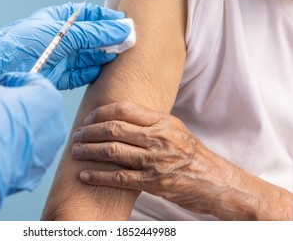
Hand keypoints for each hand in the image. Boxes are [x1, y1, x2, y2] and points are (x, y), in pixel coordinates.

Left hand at [0, 2, 130, 88]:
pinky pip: (79, 74)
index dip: (106, 18)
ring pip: (87, 57)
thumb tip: (121, 29)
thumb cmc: (25, 44)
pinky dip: (90, 73)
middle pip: (90, 37)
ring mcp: (59, 58)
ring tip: (116, 57)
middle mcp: (60, 39)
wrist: (1, 70)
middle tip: (126, 42)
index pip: (88, 15)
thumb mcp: (62, 33)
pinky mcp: (57, 77)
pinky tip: (99, 71)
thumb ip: (93, 33)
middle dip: (107, 40)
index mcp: (58, 20)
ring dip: (101, 57)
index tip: (123, 23)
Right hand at [0, 72, 66, 217]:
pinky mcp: (44, 165)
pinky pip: (32, 151)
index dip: (14, 80)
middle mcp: (58, 120)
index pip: (34, 81)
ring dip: (23, 127)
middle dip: (21, 105)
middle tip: (1, 107)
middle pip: (39, 106)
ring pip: (38, 131)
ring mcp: (54, 146)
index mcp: (50, 96)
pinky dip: (20, 147)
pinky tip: (4, 147)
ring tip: (2, 130)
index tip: (1, 85)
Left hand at [71, 102, 242, 217]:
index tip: (89, 118)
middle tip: (77, 135)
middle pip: (114, 129)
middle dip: (90, 132)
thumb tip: (120, 117)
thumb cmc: (193, 155)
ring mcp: (155, 161)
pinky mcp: (153, 183)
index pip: (124, 109)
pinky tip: (84, 175)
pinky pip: (119, 178)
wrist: (216, 181)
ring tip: (76, 152)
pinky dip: (98, 176)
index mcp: (163, 121)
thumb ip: (150, 122)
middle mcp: (158, 138)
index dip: (101, 112)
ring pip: (113, 151)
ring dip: (89, 151)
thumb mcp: (175, 130)